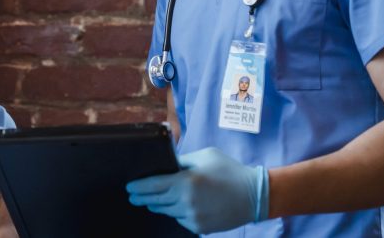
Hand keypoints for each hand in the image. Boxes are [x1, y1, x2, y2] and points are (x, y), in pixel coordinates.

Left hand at [126, 147, 268, 233]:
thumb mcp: (204, 156)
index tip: (129, 187)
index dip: (138, 187)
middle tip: (133, 196)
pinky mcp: (200, 227)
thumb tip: (166, 164)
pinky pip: (180, 219)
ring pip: (167, 211)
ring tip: (151, 201)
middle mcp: (186, 201)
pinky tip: (175, 207)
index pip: (152, 186)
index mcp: (185, 181)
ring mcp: (193, 216)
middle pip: (155, 201)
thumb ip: (182, 161)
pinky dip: (176, 212)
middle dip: (143, 198)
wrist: (254, 195)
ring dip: (158, 205)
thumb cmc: (229, 171)